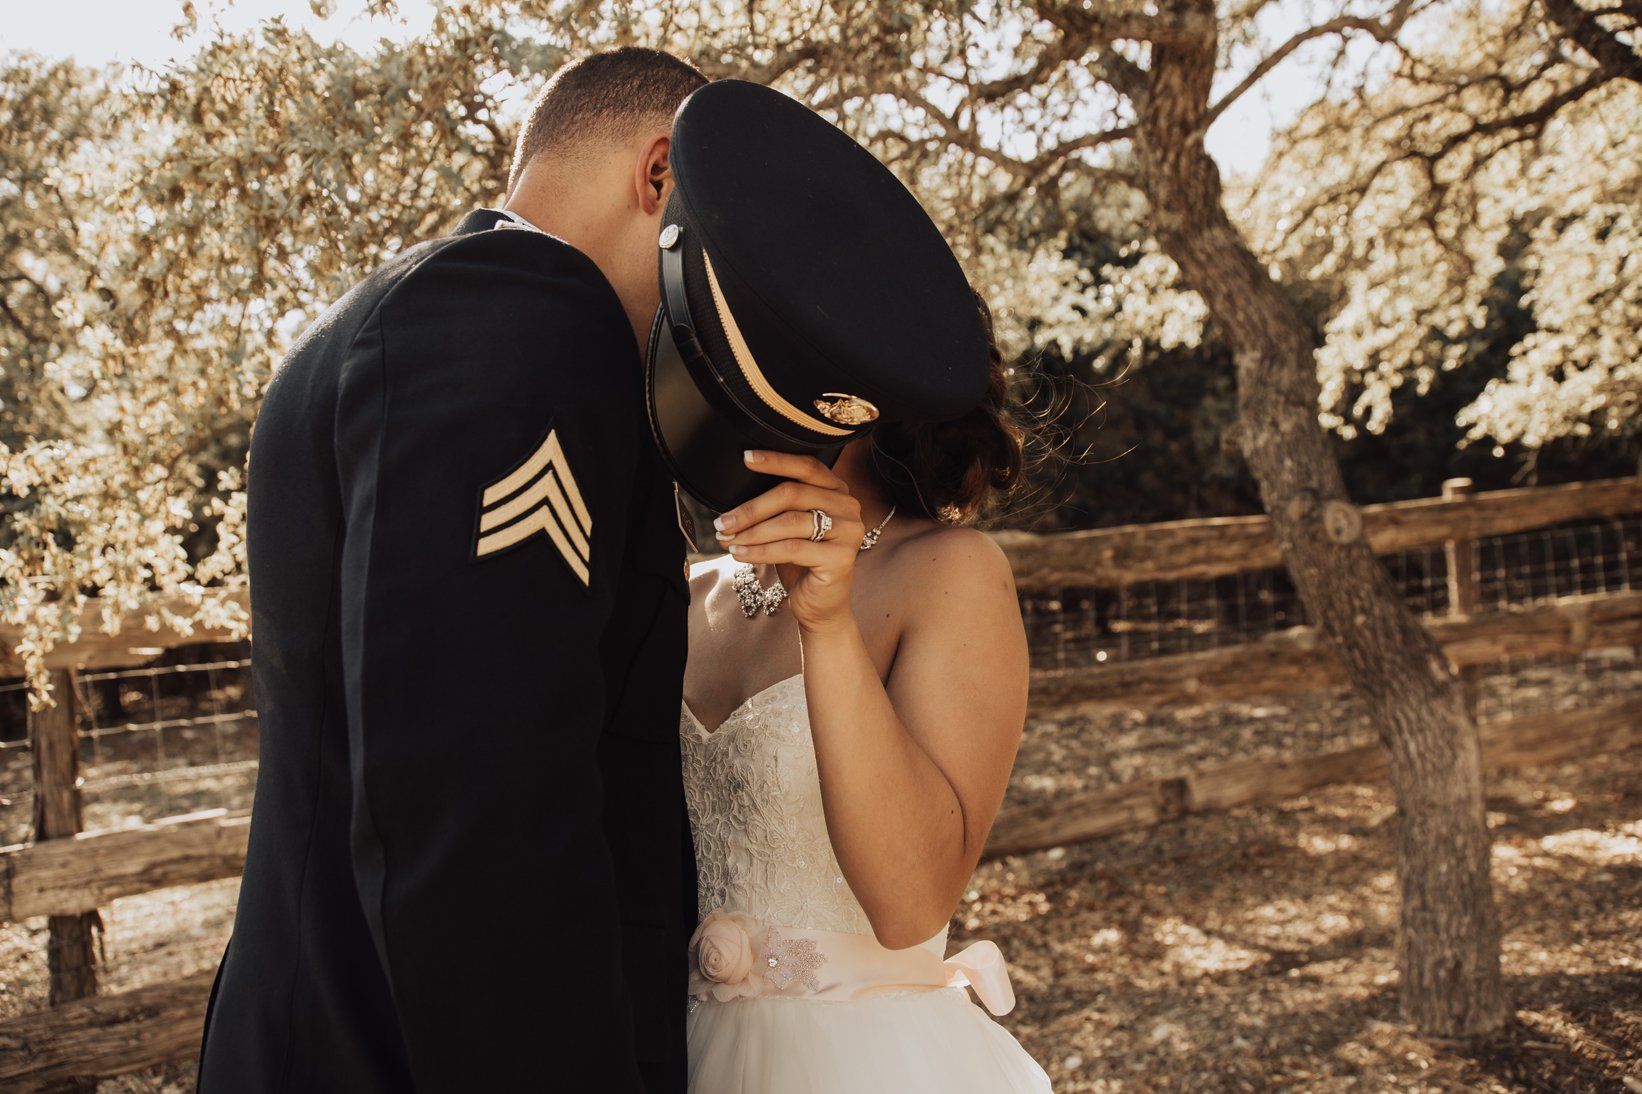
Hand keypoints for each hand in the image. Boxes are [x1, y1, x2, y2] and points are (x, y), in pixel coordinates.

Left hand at [714, 450, 863, 632]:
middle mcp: (848, 506)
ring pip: (789, 522)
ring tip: (726, 540)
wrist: (820, 605)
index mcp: (838, 490)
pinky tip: (739, 554)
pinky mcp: (840, 558)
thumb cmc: (801, 562)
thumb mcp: (790, 527)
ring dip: (751, 532)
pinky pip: (791, 549)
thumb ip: (778, 505)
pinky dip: (760, 551)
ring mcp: (848, 532)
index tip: (745, 458)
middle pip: (793, 493)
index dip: (776, 460)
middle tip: (722, 521)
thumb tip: (733, 493)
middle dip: (751, 508)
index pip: (807, 466)